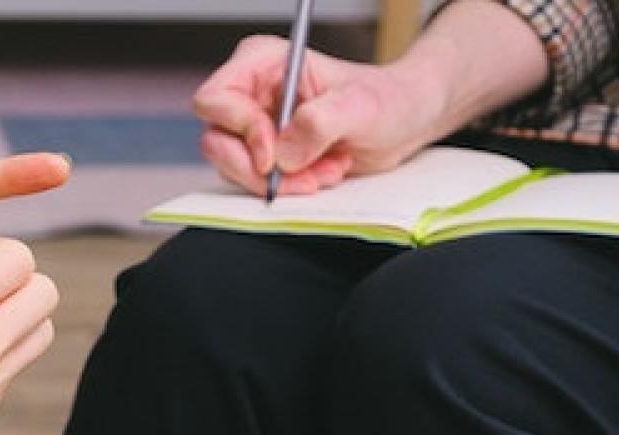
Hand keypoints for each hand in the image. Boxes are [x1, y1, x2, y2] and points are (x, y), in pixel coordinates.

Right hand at [192, 35, 440, 195]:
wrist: (402, 122)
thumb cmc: (385, 100)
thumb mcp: (359, 107)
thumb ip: (319, 123)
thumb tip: (283, 153)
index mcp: (262, 63)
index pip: (216, 100)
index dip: (241, 132)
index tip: (274, 156)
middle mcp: (251, 93)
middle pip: (217, 141)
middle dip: (260, 170)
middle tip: (304, 175)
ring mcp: (254, 126)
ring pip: (234, 168)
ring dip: (281, 182)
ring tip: (323, 170)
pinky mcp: (265, 155)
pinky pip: (255, 182)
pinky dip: (288, 188)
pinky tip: (320, 174)